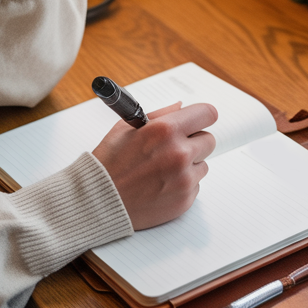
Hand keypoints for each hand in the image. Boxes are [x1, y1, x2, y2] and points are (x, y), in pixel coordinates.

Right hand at [92, 102, 217, 229]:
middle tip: (173, 147)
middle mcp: (179, 153)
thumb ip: (160, 115)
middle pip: (209, 140)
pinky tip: (160, 185)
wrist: (98, 200)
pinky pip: (195, 186)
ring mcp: (184, 179)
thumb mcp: (127, 128)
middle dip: (193, 142)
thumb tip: (180, 107)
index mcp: (166, 130)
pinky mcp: (185, 200)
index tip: (197, 121)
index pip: (207, 114)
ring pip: (203, 165)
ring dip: (188, 165)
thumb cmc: (109, 163)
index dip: (201, 116)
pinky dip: (182, 184)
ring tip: (161, 169)